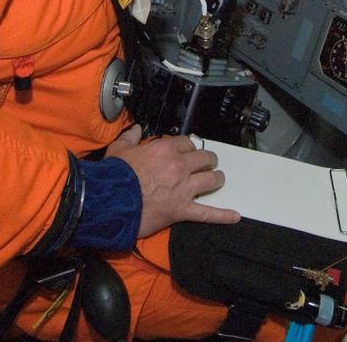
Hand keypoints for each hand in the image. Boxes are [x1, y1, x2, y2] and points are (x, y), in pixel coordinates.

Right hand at [105, 125, 240, 237]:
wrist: (111, 201)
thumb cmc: (114, 176)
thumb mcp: (119, 149)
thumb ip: (129, 137)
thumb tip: (134, 129)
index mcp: (165, 149)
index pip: (187, 143)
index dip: (187, 147)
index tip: (185, 151)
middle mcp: (179, 166)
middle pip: (204, 158)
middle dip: (207, 160)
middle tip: (206, 163)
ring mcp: (184, 189)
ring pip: (211, 180)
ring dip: (216, 178)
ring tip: (217, 179)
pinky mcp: (183, 210)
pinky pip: (208, 213)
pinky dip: (222, 215)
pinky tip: (234, 216)